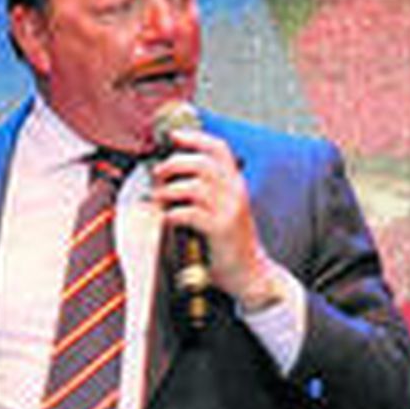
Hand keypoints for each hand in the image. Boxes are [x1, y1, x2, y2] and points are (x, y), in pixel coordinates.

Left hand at [150, 128, 281, 308]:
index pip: (219, 148)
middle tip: (158, 175)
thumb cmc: (230, 241)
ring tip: (159, 199)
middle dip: (174, 164)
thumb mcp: (225, 208)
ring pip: (193, 187)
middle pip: (201, 163)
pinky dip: (173, 213)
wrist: (251, 272)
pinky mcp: (220, 230)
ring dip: (169, 190)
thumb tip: (172, 175)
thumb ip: (207, 191)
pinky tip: (168, 219)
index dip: (195, 138)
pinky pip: (190, 213)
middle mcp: (235, 192)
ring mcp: (229, 211)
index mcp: (236, 183)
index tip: (173, 136)